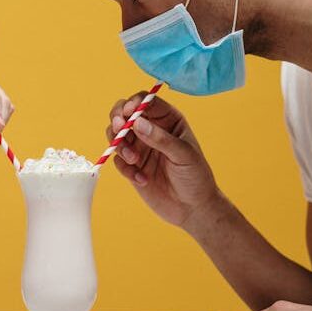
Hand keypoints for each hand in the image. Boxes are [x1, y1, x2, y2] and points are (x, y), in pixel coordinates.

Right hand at [107, 92, 218, 228]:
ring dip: (119, 145)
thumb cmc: (195, 177)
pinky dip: (125, 168)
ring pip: (115, 134)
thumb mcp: (183, 155)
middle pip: (124, 112)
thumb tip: (137, 122)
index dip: (135, 103)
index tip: (129, 112)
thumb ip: (160, 138)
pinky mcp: (131, 165)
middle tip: (119, 129)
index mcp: (168, 119)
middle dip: (117, 119)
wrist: (193, 209)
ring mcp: (139, 146)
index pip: (146, 101)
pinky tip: (142, 179)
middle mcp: (151, 129)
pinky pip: (117, 160)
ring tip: (134, 160)